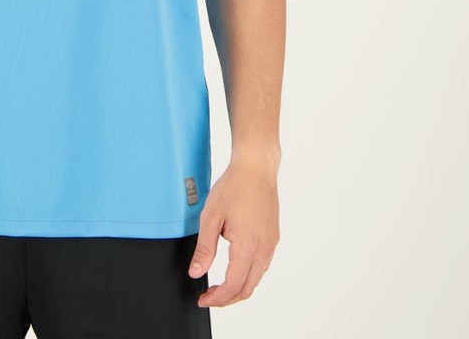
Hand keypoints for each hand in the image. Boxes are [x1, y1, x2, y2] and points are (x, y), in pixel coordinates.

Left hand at [186, 156, 279, 307]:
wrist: (256, 168)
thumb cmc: (233, 187)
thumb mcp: (211, 216)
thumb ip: (204, 248)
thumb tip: (196, 272)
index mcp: (248, 246)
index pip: (233, 285)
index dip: (217, 298)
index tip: (203, 299)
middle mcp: (263, 249)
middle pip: (247, 288)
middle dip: (227, 298)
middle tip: (208, 296)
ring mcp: (271, 244)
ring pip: (256, 279)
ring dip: (238, 287)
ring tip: (218, 284)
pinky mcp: (272, 238)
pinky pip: (262, 265)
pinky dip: (247, 275)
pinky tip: (233, 267)